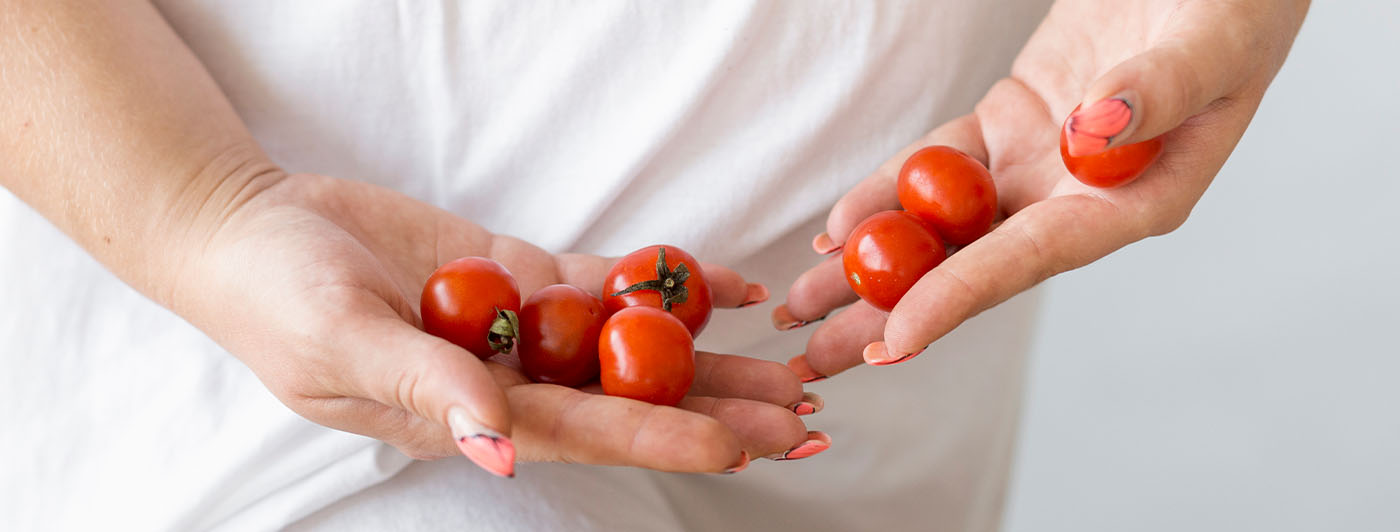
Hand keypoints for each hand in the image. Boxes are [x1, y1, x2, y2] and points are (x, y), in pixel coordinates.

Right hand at [177, 173, 820, 474]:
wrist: (254, 229)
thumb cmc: (275, 300)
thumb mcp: (341, 344)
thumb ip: (426, 392)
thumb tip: (500, 455)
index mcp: (469, 414)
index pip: (585, 432)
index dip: (662, 438)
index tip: (740, 446)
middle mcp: (509, 378)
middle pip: (632, 398)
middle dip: (718, 409)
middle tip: (805, 417)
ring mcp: (519, 324)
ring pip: (632, 345)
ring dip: (710, 358)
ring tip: (790, 364)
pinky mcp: (518, 272)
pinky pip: (603, 281)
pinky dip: (662, 282)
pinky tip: (726, 288)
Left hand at [781, 0, 1308, 376]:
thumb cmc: (1234, 2)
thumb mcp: (1213, 42)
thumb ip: (1159, 91)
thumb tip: (1094, 132)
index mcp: (1138, 201)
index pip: (1034, 259)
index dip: (960, 298)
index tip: (896, 338)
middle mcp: (1081, 198)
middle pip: (971, 267)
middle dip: (890, 317)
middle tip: (814, 363)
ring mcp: (1042, 163)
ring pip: (942, 226)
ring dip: (872, 266)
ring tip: (800, 309)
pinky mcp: (1013, 123)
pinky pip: (938, 166)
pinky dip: (887, 194)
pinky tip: (840, 230)